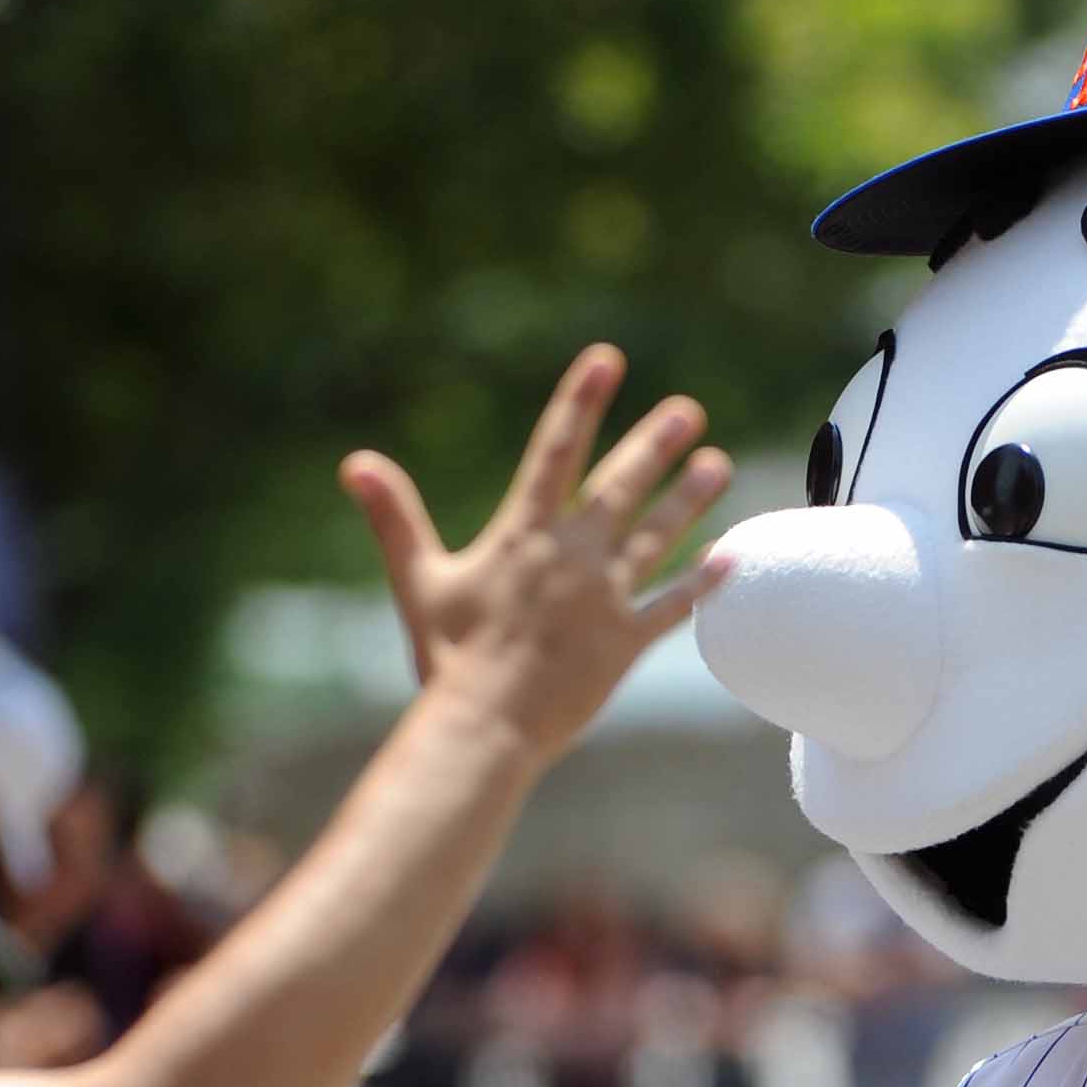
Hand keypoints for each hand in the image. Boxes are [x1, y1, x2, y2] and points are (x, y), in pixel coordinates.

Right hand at [339, 347, 731, 769]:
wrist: (486, 726)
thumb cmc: (448, 657)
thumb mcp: (419, 581)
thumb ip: (395, 517)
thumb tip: (355, 462)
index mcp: (523, 534)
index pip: (555, 451)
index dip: (580, 401)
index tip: (607, 359)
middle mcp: (571, 556)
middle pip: (621, 485)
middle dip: (655, 442)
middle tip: (689, 409)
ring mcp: (604, 597)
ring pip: (658, 536)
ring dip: (690, 499)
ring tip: (718, 464)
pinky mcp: (625, 642)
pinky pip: (672, 606)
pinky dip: (702, 583)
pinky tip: (731, 558)